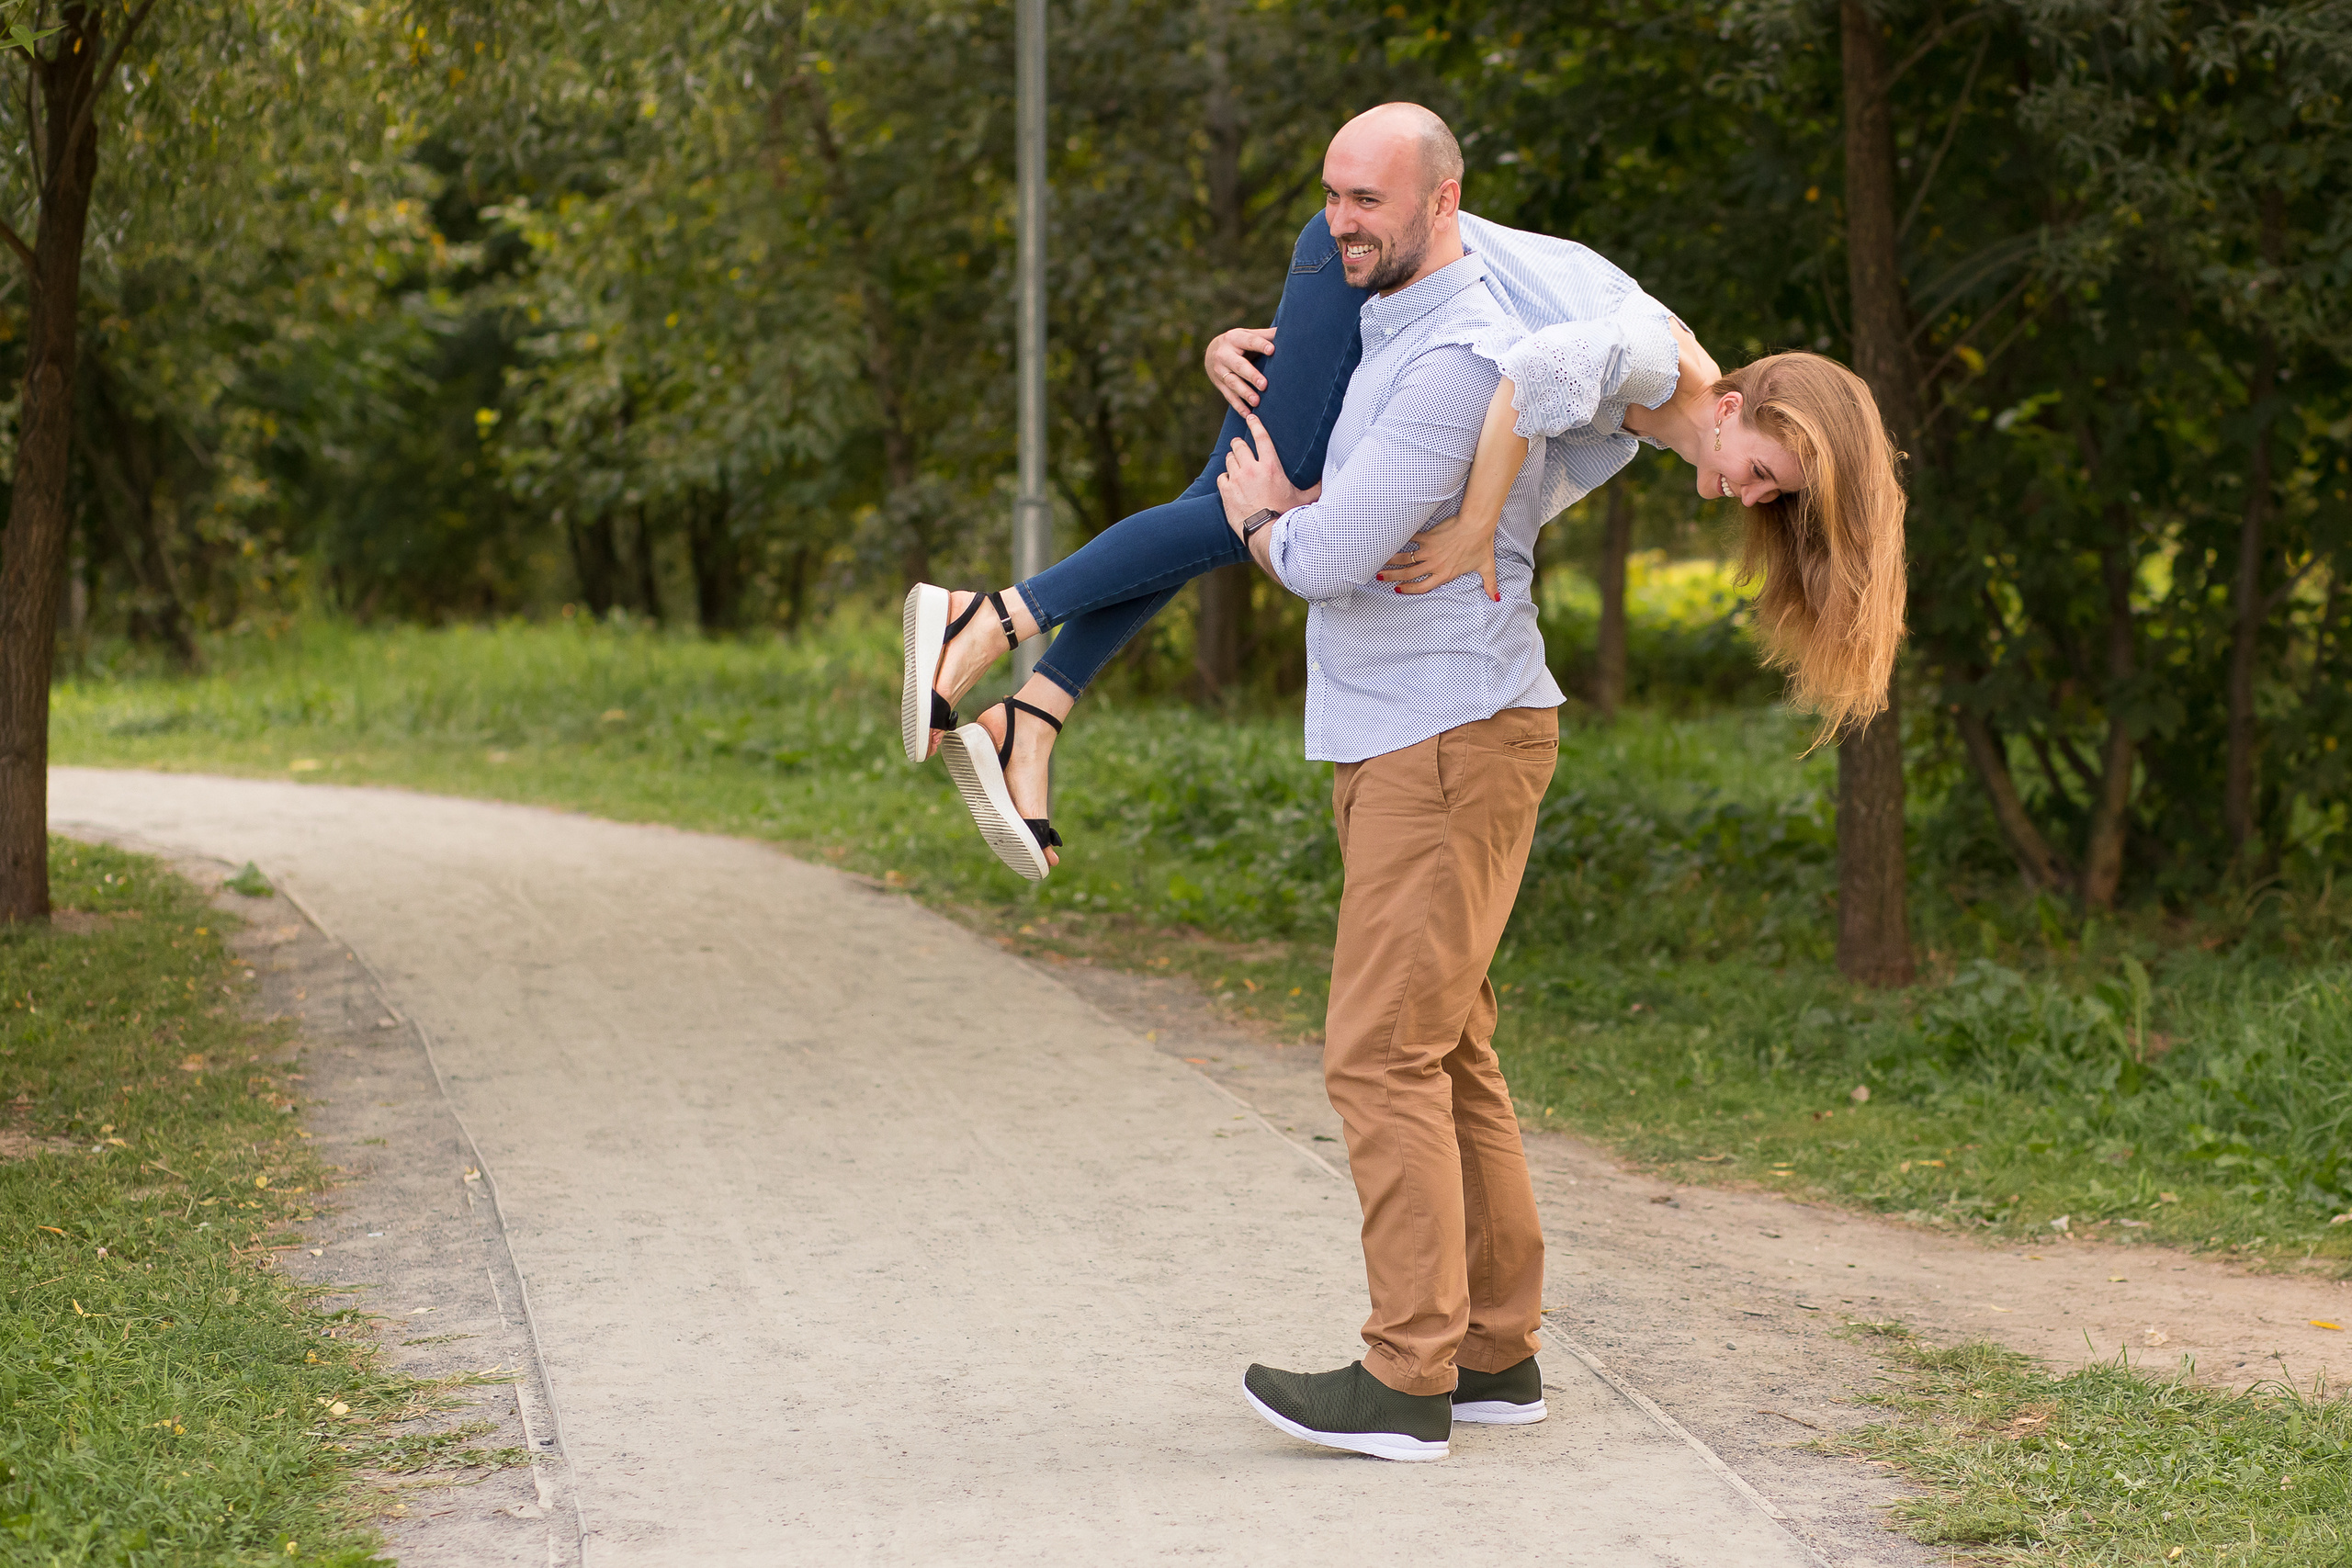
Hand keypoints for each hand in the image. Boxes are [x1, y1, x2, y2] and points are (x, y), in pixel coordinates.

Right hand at [1205, 325, 1275, 413]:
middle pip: (1239, 366)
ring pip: (1233, 383)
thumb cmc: (1239, 343)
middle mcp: (1224, 354)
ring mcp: (1220, 371)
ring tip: (1257, 402)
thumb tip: (1289, 329)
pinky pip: (1229, 397)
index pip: (1249, 341)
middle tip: (1264, 385)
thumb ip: (1266, 335)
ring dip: (1245, 393)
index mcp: (1234, 338)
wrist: (1211, 353)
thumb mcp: (1248, 334)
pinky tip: (1248, 414)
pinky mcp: (1219, 385)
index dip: (1260, 345)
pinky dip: (1238, 406)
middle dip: (1251, 375)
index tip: (1272, 350)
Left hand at [1216, 410, 1316, 533]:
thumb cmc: (1287, 515)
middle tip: (1240, 445)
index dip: (1255, 424)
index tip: (1250, 417)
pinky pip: (1221, 477)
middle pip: (1239, 445)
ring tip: (1235, 463)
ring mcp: (1236, 480)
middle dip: (1239, 443)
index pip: (1261, 437)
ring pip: (1229, 459)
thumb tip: (1328, 479)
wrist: (1267, 533)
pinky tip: (1229, 482)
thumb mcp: (1304, 499)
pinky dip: (1225, 478)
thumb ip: (1315, 487)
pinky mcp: (1226, 492)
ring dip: (1232, 459)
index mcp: (1271, 467)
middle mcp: (1251, 469)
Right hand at [1377, 511, 1499, 600]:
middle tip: (1380, 577)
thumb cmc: (1482, 546)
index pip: (1422, 586)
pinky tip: (1389, 539)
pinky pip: (1411, 539)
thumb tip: (1496, 598)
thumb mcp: (1486, 567)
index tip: (1398, 589)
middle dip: (1392, 577)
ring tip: (1379, 561)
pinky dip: (1400, 539)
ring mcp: (1430, 551)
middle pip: (1408, 574)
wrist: (1477, 526)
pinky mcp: (1429, 537)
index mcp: (1445, 574)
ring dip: (1391, 561)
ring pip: (1405, 559)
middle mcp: (1435, 565)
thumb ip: (1490, 584)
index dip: (1408, 590)